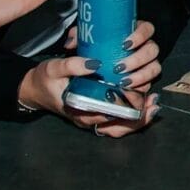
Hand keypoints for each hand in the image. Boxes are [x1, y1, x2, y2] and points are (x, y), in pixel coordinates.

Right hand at [18, 22, 162, 137]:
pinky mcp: (99, 109)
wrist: (36, 88)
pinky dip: (134, 112)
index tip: (140, 98)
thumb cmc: (45, 79)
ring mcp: (95, 114)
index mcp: (80, 110)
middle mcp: (90, 116)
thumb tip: (95, 64)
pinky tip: (147, 101)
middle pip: (118, 125)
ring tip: (154, 103)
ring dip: (140, 114)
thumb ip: (72, 65)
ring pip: (121, 124)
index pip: (107, 116)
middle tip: (152, 102)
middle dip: (138, 114)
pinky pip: (119, 118)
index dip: (126, 110)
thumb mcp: (53, 68)